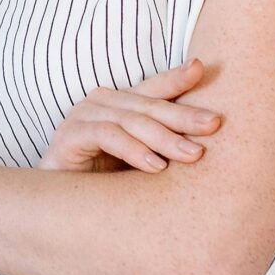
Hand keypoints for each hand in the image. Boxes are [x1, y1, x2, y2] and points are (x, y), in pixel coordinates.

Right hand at [39, 58, 222, 171]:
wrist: (60, 205)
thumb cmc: (106, 183)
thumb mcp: (143, 160)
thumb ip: (165, 147)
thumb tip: (208, 144)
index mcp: (121, 103)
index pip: (155, 88)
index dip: (177, 78)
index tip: (203, 69)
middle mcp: (102, 102)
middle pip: (149, 105)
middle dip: (184, 116)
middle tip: (214, 124)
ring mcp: (83, 115)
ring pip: (131, 120)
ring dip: (164, 138)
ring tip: (193, 155)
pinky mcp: (69, 136)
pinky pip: (107, 135)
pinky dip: (134, 149)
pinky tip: (156, 166)